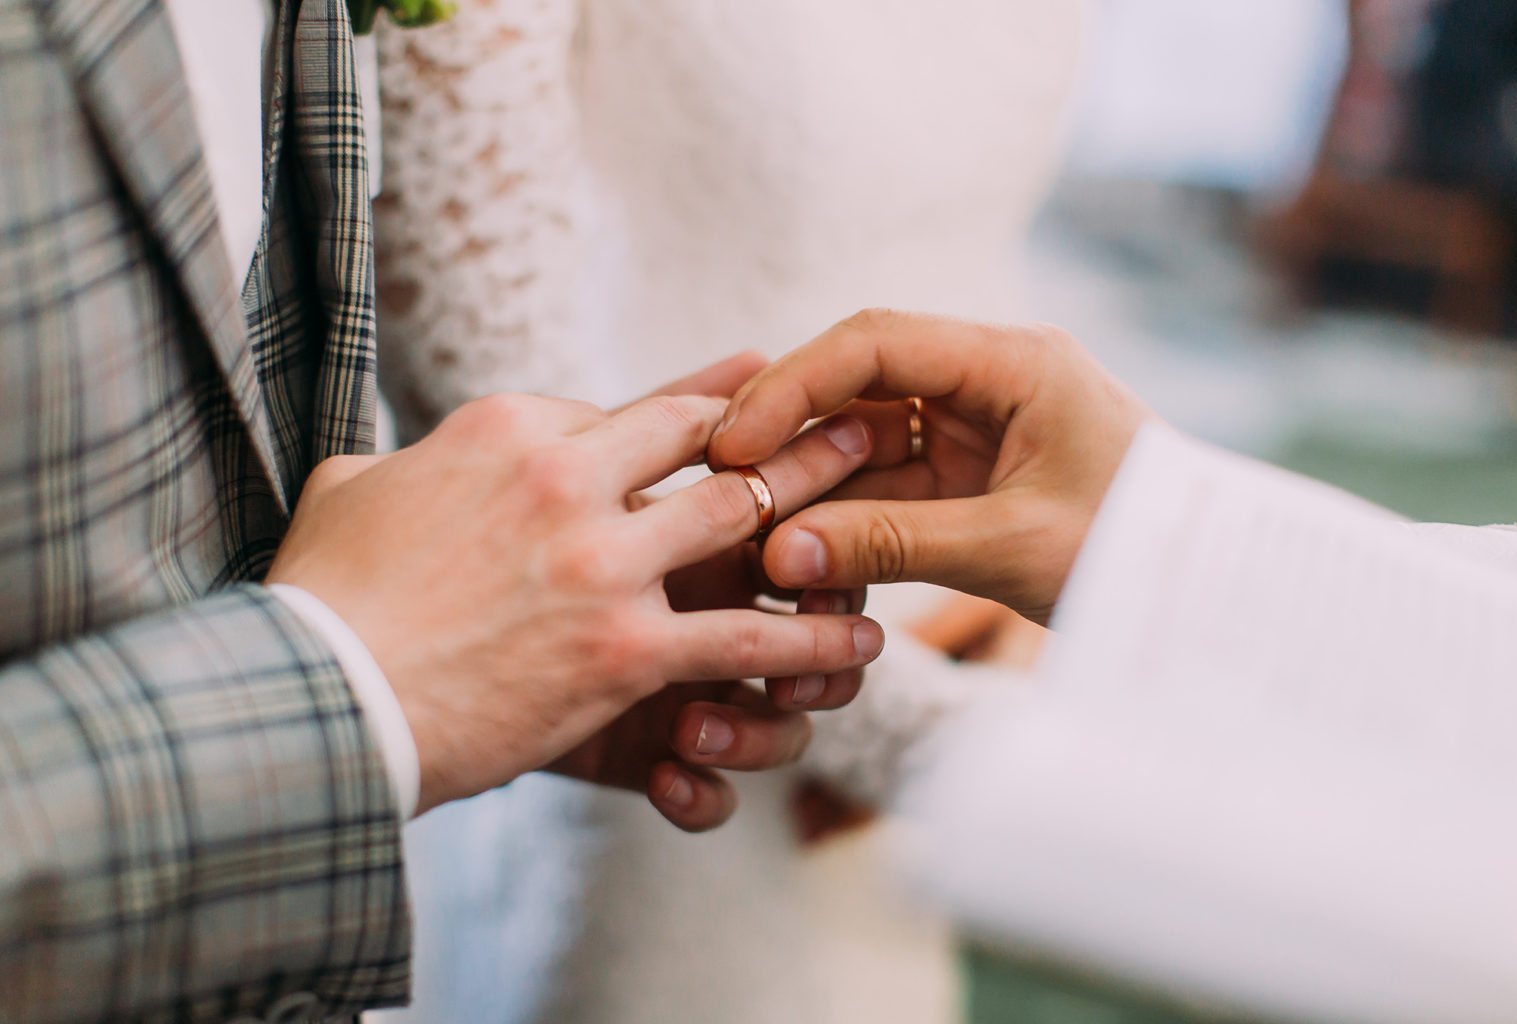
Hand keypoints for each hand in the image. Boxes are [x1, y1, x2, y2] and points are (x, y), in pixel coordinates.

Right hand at [267, 391, 882, 816]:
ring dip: (817, 518)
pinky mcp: (623, 649)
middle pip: (708, 445)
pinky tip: (856, 644)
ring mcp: (603, 562)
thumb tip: (402, 458)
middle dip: (787, 435)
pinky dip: (808, 642)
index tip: (757, 393)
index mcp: (512, 427)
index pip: (635, 409)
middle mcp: (569, 477)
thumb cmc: (323, 595)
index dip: (707, 403)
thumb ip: (401, 459)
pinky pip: (744, 640)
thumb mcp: (352, 488)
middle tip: (853, 428)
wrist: (319, 697)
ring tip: (875, 514)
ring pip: (743, 526)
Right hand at [709, 310, 1153, 621]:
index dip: (794, 386)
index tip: (735, 442)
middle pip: (859, 385)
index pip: (877, 342)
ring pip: (866, 442)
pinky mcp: (972, 478)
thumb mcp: (1010, 548)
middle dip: (791, 436)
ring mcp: (977, 430)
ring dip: (814, 488)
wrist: (1211, 598)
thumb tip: (779, 552)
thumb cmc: (1136, 554)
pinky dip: (848, 523)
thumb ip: (891, 544)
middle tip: (723, 487)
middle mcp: (989, 381)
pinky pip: (889, 487)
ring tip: (756, 538)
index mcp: (1014, 363)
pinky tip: (806, 562)